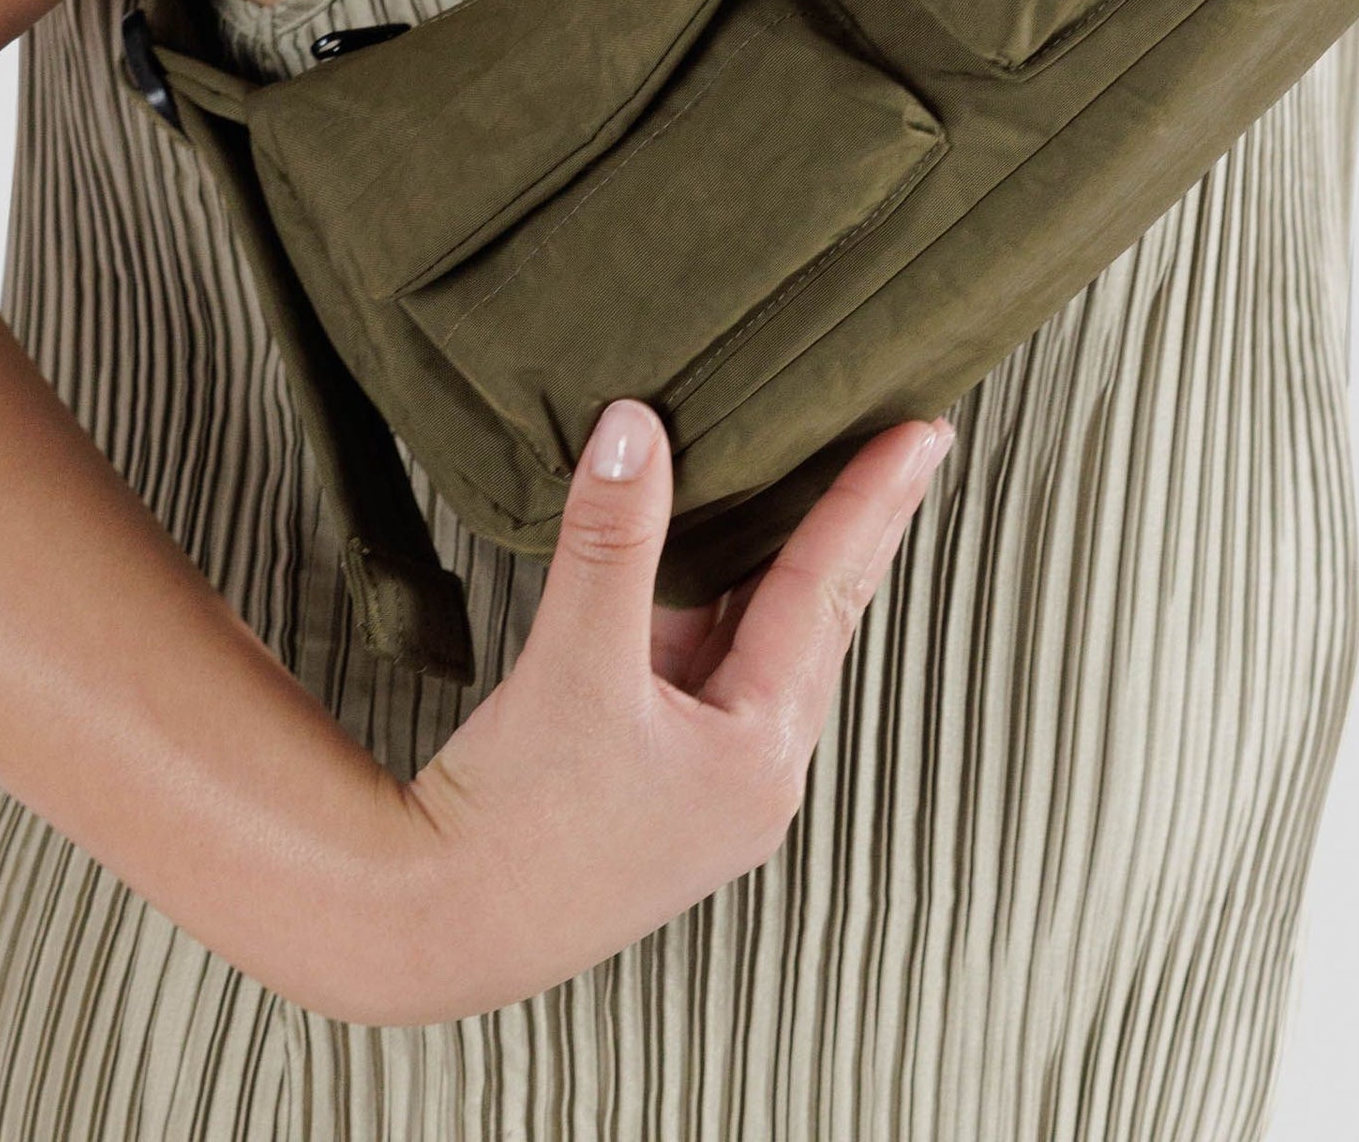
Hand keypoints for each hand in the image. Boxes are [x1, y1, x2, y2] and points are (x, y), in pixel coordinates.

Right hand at [387, 398, 954, 1021]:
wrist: (437, 931)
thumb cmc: (514, 824)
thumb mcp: (573, 665)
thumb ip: (610, 540)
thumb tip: (635, 427)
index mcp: (758, 754)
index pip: (827, 592)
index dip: (870, 500)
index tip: (921, 431)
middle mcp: (753, 774)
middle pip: (816, 618)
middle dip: (856, 526)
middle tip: (906, 442)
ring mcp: (710, 785)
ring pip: (757, 642)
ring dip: (781, 561)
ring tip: (817, 478)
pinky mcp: (660, 783)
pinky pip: (704, 667)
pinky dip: (710, 602)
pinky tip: (703, 553)